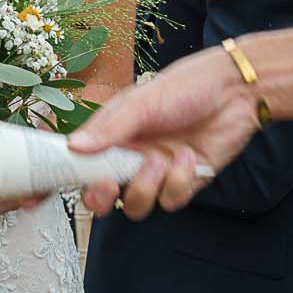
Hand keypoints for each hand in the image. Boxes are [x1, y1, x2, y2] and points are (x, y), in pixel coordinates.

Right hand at [68, 47, 264, 218]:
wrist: (235, 91)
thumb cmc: (187, 86)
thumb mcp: (142, 102)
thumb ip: (109, 127)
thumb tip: (74, 146)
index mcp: (113, 135)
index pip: (80, 163)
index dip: (67, 178)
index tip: (57, 186)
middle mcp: (130, 157)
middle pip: (102, 195)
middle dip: (100, 198)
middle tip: (107, 185)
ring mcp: (157, 173)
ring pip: (135, 205)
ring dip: (145, 187)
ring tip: (160, 160)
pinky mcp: (184, 183)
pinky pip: (170, 200)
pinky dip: (178, 181)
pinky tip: (189, 157)